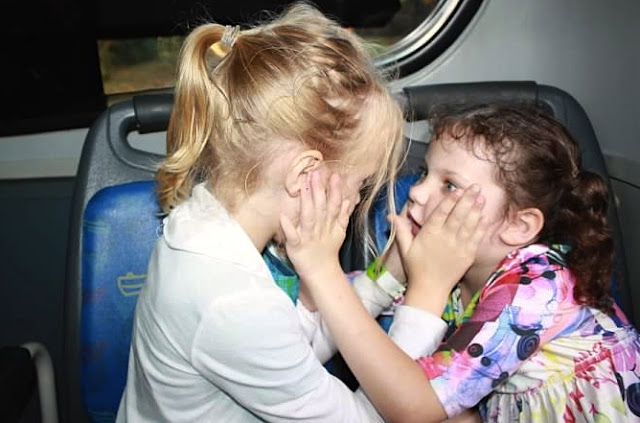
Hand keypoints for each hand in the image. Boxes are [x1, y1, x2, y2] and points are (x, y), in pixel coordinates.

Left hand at [280, 171, 350, 281]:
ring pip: (308, 217)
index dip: (335, 190)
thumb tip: (350, 198)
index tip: (334, 175)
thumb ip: (343, 214)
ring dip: (306, 201)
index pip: (333, 204)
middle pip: (321, 207)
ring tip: (303, 186)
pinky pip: (292, 236)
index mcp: (330, 224)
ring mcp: (308, 237)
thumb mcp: (340, 231)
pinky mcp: (296, 246)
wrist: (321, 272)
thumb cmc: (327, 249)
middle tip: (316, 173)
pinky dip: (289, 227)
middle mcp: (320, 228)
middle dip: (319, 190)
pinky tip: (283, 216)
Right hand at [390, 185, 485, 314]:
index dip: (450, 200)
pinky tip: (485, 217)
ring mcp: (459, 247)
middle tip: (475, 187)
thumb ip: (401, 229)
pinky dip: (481, 227)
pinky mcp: (467, 255)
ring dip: (476, 210)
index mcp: (430, 234)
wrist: (430, 289)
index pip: (441, 213)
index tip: (457, 190)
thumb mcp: (405, 248)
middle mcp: (446, 238)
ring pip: (469, 224)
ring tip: (482, 197)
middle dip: (468, 199)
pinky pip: (476, 238)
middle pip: (458, 215)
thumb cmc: (416, 268)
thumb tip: (390, 215)